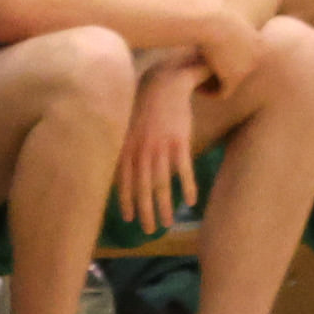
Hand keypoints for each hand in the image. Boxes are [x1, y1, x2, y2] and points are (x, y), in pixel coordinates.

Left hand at [118, 71, 202, 235]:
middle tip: (149, 230)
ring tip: (167, 223)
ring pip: (161, 184)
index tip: (130, 218)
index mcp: (126, 148)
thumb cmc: (146, 105)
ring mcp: (160, 147)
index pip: (124, 182)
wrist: (164, 83)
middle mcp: (141, 151)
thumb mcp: (128, 127)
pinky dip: (188, 187)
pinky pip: (183, 170)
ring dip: (164, 207)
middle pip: (142, 189)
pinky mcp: (180, 142)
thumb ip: (125, 148)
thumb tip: (122, 170)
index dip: (126, 202)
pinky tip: (191, 201)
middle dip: (145, 212)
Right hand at [181, 0, 263, 89]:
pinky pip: (223, 93)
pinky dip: (209, 92)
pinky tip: (196, 87)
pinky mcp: (235, 78)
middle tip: (201, 73)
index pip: (244, 59)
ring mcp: (248, 68)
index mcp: (258, 41)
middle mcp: (258, 56)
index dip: (225, 62)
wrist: (212, 20)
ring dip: (213, 84)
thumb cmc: (210, 6)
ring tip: (197, 78)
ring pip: (229, 84)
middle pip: (239, 73)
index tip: (208, 60)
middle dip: (222, 75)